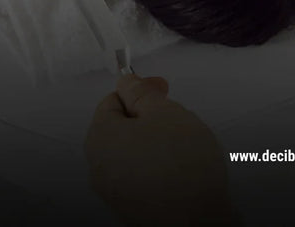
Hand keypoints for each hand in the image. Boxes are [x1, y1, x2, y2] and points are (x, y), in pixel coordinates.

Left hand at [85, 74, 236, 225]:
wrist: (196, 224)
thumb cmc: (182, 164)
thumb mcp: (166, 113)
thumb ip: (143, 93)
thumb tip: (127, 81)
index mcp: (100, 139)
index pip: (111, 101)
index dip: (139, 90)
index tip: (164, 89)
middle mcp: (98, 168)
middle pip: (120, 128)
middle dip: (149, 118)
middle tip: (178, 117)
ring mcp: (114, 192)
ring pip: (133, 153)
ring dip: (155, 143)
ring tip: (185, 146)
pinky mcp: (131, 209)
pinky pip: (141, 176)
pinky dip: (158, 167)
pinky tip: (182, 170)